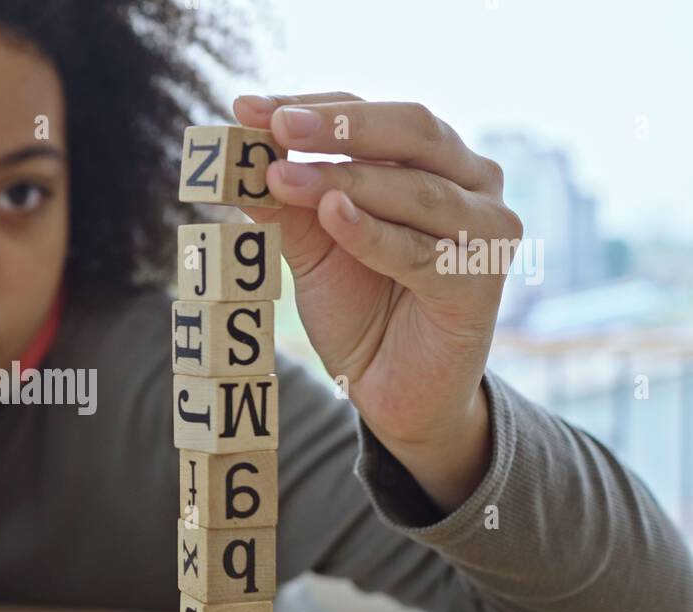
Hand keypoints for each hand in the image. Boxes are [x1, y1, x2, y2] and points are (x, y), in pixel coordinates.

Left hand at [233, 93, 520, 511]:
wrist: (393, 392)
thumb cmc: (361, 310)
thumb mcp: (314, 248)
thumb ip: (287, 204)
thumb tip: (238, 155)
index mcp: (435, 161)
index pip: (372, 115)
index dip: (312, 106)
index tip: (248, 107)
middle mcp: (473, 182)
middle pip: (410, 132)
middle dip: (337, 126)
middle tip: (276, 124)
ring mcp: (485, 231)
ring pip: (414, 190)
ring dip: (342, 179)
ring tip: (280, 176)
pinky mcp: (478, 285)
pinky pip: (418, 252)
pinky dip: (371, 232)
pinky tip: (331, 214)